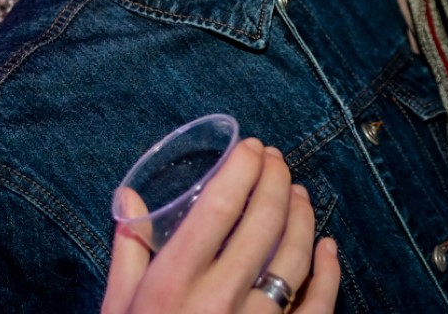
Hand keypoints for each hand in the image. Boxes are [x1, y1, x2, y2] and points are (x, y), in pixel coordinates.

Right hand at [102, 139, 338, 313]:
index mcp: (172, 284)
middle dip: (276, 180)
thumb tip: (131, 198)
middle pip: (263, 221)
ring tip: (300, 195)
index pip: (219, 205)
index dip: (243, 168)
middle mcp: (216, 301)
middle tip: (277, 161)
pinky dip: (328, 271)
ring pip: (295, 256)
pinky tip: (326, 249)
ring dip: (303, 217)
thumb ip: (128, 254)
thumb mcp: (119, 311)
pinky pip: (318, 306)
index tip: (252, 149)